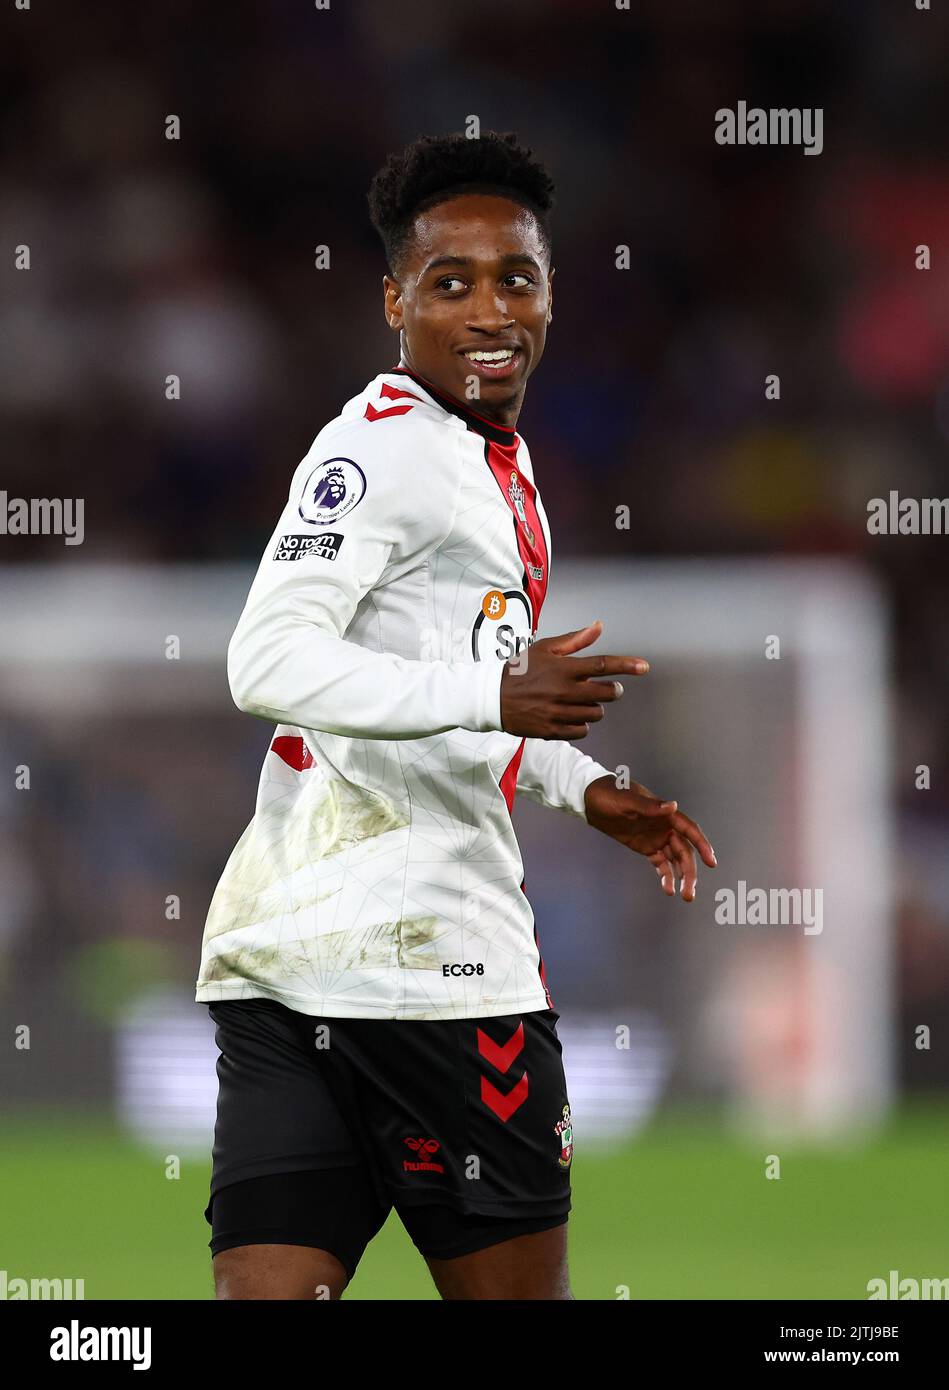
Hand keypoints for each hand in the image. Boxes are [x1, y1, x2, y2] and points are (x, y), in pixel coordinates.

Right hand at [500, 620, 648, 739]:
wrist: (492, 697)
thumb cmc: (520, 670)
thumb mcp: (545, 649)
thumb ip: (575, 640)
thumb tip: (598, 626)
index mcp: (563, 668)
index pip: (603, 665)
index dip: (627, 665)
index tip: (644, 667)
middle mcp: (563, 691)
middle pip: (606, 693)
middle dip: (612, 690)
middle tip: (607, 688)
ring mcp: (558, 712)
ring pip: (596, 714)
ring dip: (595, 707)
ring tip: (583, 701)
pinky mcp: (551, 730)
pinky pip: (582, 731)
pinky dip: (582, 724)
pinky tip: (572, 716)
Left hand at [583, 774, 716, 901]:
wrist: (590, 799)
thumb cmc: (608, 794)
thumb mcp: (625, 800)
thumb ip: (649, 807)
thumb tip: (673, 806)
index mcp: (664, 814)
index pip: (689, 830)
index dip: (702, 845)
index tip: (712, 862)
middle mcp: (665, 826)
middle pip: (684, 851)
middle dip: (690, 872)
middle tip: (689, 892)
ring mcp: (656, 837)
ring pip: (675, 859)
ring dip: (682, 876)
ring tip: (684, 895)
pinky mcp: (646, 846)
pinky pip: (661, 863)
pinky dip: (666, 876)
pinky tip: (669, 889)